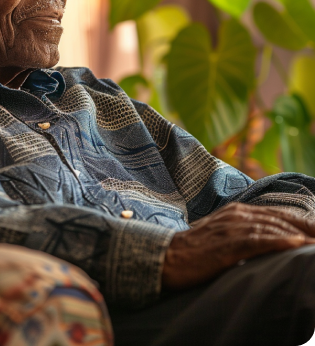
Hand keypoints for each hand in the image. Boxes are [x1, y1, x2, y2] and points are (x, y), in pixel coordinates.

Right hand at [162, 202, 314, 289]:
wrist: (167, 257)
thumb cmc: (195, 250)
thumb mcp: (221, 234)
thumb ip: (243, 232)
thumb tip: (267, 241)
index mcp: (235, 210)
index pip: (276, 214)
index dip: (301, 223)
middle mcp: (236, 214)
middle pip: (280, 218)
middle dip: (307, 228)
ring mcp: (231, 228)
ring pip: (273, 227)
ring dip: (300, 235)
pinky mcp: (226, 244)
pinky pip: (258, 240)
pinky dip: (279, 241)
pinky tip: (296, 244)